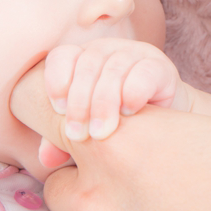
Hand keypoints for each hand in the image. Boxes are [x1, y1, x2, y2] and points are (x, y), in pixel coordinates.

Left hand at [43, 39, 184, 144]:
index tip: (58, 110)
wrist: (164, 126)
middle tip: (78, 136)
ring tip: (101, 134)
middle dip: (79, 103)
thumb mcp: (85, 131)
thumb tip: (46, 159)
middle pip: (86, 65)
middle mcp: (105, 51)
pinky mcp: (159, 67)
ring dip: (104, 104)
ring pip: (113, 69)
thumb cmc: (115, 125)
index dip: (56, 80)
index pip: (62, 56)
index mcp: (81, 60)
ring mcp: (134, 54)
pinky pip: (144, 73)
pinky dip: (133, 93)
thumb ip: (61, 141)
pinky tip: (129, 113)